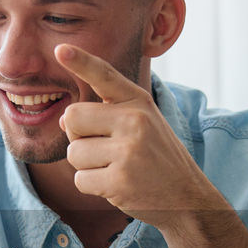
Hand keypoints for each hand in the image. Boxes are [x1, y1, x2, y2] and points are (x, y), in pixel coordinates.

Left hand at [55, 44, 225, 229]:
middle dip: (78, 136)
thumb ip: (104, 116)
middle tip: (104, 149)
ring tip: (115, 169)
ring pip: (73, 153)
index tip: (60, 50)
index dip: (80, 61)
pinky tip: (115, 186)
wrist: (187, 198)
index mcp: (139, 102)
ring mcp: (128, 151)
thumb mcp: (141, 125)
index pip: (104, 75)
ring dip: (86, 166)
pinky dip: (91, 186)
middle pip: (72, 117)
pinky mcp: (120, 181)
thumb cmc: (157, 158)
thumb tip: (63, 120)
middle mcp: (134, 121)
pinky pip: (80, 180)